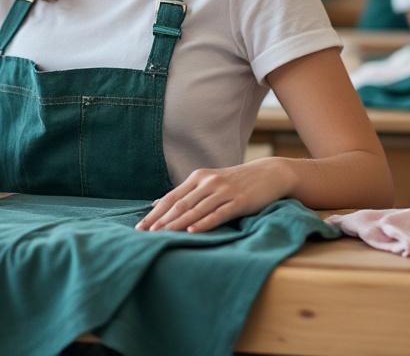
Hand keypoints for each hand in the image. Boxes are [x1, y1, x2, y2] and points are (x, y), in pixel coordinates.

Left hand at [136, 159, 291, 233]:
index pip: (171, 197)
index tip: (140, 226)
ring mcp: (224, 191)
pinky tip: (192, 231)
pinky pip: (218, 214)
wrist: (269, 174)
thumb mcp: (209, 182)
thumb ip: (185, 192)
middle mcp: (208, 182)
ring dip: (177, 224)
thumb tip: (156, 203)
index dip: (155, 212)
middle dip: (161, 220)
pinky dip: (204, 223)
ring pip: (196, 210)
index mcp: (198, 177)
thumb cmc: (236, 181)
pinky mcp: (239, 201)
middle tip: (145, 234)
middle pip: (180, 204)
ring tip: (162, 235)